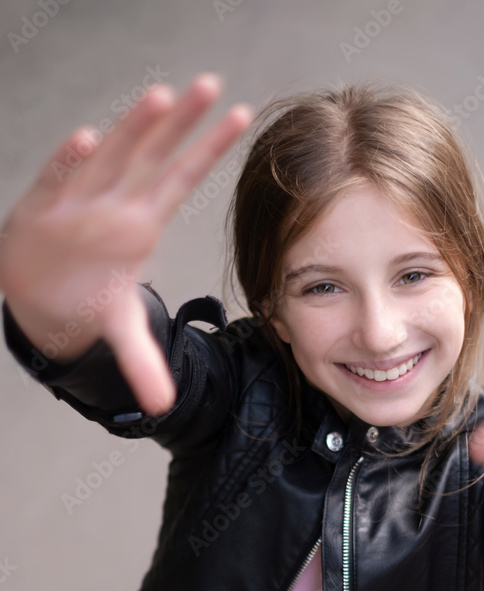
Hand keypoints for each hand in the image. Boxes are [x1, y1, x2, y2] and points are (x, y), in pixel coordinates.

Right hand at [0, 74, 252, 415]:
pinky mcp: (43, 207)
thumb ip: (145, 362)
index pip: (183, 178)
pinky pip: (58, 180)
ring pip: (111, 156)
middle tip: (212, 86)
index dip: (211, 149)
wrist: (35, 293)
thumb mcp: (120, 330)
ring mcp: (81, 200)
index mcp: (141, 222)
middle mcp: (116, 202)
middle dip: (182, 122)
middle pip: (154, 154)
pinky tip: (87, 141)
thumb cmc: (84, 294)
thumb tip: (166, 406)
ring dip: (135, 128)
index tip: (242, 116)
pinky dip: (70, 163)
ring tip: (163, 98)